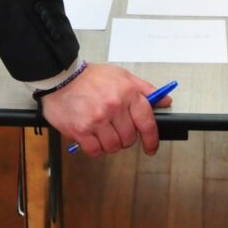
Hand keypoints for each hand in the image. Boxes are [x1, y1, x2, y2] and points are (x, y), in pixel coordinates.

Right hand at [39, 63, 170, 156]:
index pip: (147, 122)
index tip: (151, 147)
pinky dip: (95, 148)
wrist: (62, 78)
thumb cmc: (92, 77)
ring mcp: (97, 120)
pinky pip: (95, 151)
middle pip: (129, 138)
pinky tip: (92, 137)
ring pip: (113, 147)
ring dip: (110, 143)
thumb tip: (165, 101)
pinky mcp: (81, 130)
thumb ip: (145, 90)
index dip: (152, 139)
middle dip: (125, 137)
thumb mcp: (123, 76)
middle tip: (117, 129)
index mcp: (127, 93)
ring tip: (103, 131)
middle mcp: (114, 107)